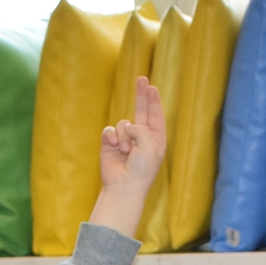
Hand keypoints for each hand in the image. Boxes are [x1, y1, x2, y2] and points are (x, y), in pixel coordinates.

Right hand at [91, 76, 166, 237]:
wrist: (123, 187)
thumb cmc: (141, 169)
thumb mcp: (150, 146)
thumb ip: (142, 129)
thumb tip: (127, 126)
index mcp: (155, 138)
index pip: (155, 115)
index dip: (153, 100)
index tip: (152, 87)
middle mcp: (140, 137)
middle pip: (141, 111)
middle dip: (141, 95)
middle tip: (141, 78)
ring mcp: (125, 140)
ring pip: (123, 123)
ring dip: (124, 136)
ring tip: (125, 151)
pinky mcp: (110, 144)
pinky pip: (110, 131)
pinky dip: (112, 137)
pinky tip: (114, 146)